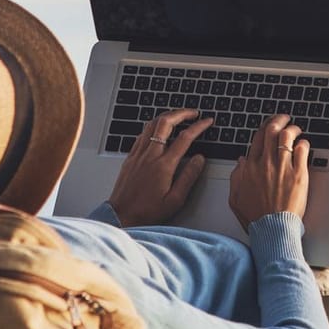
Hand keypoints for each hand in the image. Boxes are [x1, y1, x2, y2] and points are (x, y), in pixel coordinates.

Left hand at [106, 109, 211, 226]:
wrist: (121, 216)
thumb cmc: (148, 212)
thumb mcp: (175, 200)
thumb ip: (189, 177)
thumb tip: (200, 158)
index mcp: (164, 166)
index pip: (185, 138)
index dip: (199, 126)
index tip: (207, 121)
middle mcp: (150, 156)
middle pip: (165, 122)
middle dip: (181, 113)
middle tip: (193, 112)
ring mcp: (138, 154)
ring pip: (152, 124)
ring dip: (167, 116)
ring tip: (178, 117)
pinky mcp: (130, 157)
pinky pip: (142, 134)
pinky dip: (153, 126)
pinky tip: (158, 130)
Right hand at [228, 113, 309, 230]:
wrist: (272, 229)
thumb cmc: (256, 217)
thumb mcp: (236, 197)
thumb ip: (236, 177)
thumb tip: (241, 162)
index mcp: (250, 167)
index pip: (257, 138)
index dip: (264, 127)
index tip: (270, 124)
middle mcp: (265, 164)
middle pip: (271, 131)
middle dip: (279, 120)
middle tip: (285, 118)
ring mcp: (282, 168)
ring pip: (286, 136)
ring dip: (292, 128)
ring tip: (296, 129)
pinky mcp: (298, 174)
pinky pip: (302, 150)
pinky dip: (303, 143)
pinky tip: (303, 145)